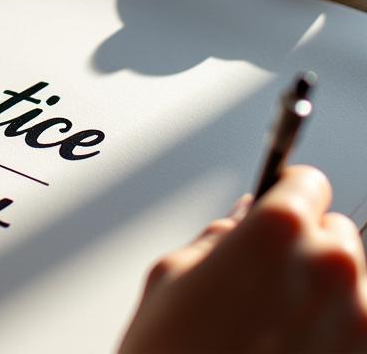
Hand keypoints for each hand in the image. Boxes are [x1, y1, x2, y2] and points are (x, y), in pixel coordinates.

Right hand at [119, 166, 366, 353]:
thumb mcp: (172, 276)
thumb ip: (219, 238)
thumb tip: (243, 222)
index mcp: (278, 233)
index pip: (308, 183)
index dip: (286, 194)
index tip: (279, 206)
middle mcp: (332, 273)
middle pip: (338, 235)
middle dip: (307, 249)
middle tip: (264, 282)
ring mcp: (359, 326)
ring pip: (352, 289)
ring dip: (324, 300)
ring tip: (274, 332)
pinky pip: (355, 334)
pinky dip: (331, 339)